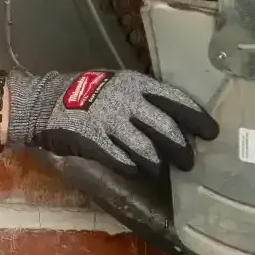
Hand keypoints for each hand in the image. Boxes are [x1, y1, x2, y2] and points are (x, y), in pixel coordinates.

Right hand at [11, 69, 217, 175]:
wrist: (43, 102)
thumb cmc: (84, 93)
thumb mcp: (116, 85)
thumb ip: (142, 99)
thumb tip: (173, 120)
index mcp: (135, 84)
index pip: (175, 100)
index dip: (196, 117)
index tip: (211, 132)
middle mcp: (127, 100)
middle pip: (165, 127)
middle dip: (181, 147)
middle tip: (189, 161)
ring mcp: (110, 121)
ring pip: (145, 147)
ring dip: (157, 162)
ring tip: (161, 169)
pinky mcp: (94, 140)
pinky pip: (120, 158)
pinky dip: (131, 166)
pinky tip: (136, 170)